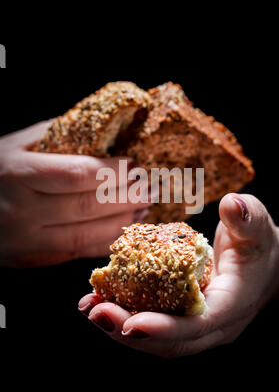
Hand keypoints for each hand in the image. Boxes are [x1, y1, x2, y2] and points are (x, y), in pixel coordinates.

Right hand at [0, 121, 149, 266]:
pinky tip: (122, 229)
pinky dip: (103, 242)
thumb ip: (55, 135)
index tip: (135, 165)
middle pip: (87, 207)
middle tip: (151, 187)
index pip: (76, 175)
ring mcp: (25, 241)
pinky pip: (75, 253)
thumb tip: (103, 131)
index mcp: (17, 174)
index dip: (112, 172)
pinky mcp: (30, 259)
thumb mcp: (14, 144)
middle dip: (127, 197)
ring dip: (122, 223)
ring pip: (85, 236)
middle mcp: (22, 210)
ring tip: (145, 208)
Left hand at [79, 193, 278, 357]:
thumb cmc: (257, 245)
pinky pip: (151, 321)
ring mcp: (195, 327)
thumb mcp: (256, 227)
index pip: (198, 326)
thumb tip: (232, 206)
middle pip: (169, 342)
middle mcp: (212, 326)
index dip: (164, 328)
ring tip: (89, 306)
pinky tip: (100, 297)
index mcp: (232, 307)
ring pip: (156, 338)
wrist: (261, 265)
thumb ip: (248, 218)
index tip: (131, 323)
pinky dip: (124, 313)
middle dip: (128, 331)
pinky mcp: (180, 317)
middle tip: (95, 311)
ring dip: (118, 326)